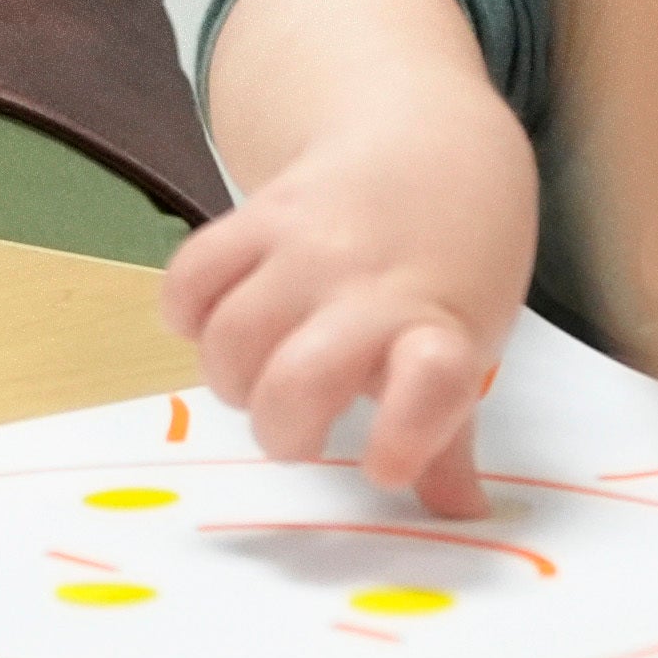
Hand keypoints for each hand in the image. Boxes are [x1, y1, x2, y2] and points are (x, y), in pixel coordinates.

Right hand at [158, 98, 536, 519]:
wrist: (428, 144)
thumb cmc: (449, 267)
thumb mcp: (468, 344)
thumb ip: (446, 430)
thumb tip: (458, 514)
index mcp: (438, 328)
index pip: (430, 381)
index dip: (405, 433)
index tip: (382, 468)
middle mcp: (371, 286)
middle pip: (297, 380)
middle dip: (283, 431)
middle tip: (300, 430)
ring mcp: (309, 246)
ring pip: (232, 338)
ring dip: (233, 381)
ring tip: (259, 377)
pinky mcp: (258, 214)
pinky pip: (191, 278)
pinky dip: (189, 317)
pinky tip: (217, 322)